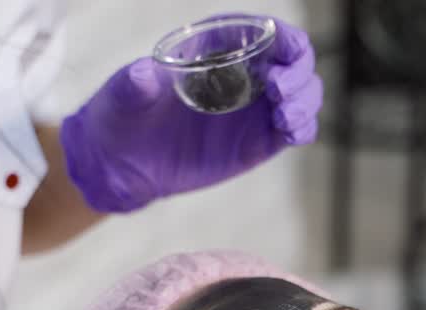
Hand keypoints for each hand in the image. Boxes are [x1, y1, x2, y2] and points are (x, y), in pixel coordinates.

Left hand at [60, 16, 321, 212]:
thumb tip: (143, 73)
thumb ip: (135, 84)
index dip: (284, 36)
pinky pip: (295, 129)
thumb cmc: (121, 115)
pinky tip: (290, 134)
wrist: (120, 162)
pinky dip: (303, 129)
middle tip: (278, 93)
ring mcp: (253, 108)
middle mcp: (243, 73)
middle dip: (299, 72)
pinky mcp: (257, 141)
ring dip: (306, 100)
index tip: (286, 52)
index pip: (264, 31)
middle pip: (294, 60)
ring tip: (284, 118)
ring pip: (302, 93)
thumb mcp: (123, 95)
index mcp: (216, 48)